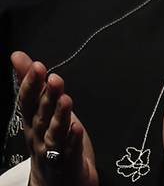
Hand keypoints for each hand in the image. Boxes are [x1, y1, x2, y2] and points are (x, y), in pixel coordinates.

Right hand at [12, 51, 97, 185]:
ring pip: (54, 132)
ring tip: (65, 99)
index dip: (31, 83)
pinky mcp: (68, 163)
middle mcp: (40, 135)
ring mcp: (53, 150)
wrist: (59, 180)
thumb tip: (19, 57)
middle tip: (54, 78)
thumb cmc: (51, 141)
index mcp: (33, 121)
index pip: (27, 100)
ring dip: (59, 116)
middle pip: (41, 115)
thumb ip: (33, 83)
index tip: (37, 66)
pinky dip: (72, 140)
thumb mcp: (41, 109)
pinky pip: (70, 151)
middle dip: (46, 96)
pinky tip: (77, 128)